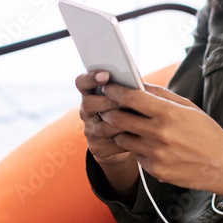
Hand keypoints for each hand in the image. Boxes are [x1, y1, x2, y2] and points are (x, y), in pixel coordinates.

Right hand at [75, 71, 139, 200]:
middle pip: (88, 104)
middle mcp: (86, 111)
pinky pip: (111, 144)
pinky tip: (140, 135)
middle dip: (108, 102)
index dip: (91, 78)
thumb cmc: (131, 111)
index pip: (82, 82)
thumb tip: (139, 84)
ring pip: (101, 127)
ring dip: (121, 123)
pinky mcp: (97, 148)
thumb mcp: (129, 98)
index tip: (106, 75)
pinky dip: (127, 139)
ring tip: (138, 120)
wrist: (128, 140)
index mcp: (91, 94)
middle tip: (125, 101)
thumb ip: (129, 89)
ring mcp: (90, 130)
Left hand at [99, 82, 222, 198]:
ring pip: (122, 139)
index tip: (108, 87)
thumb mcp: (189, 107)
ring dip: (121, 131)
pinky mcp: (154, 170)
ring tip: (130, 127)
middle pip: (118, 118)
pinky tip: (151, 146)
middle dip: (109, 111)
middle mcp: (159, 134)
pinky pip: (136, 155)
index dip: (115, 90)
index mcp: (168, 113)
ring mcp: (155, 154)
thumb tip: (139, 83)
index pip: (131, 97)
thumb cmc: (208, 134)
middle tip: (108, 107)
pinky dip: (138, 149)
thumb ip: (161, 94)